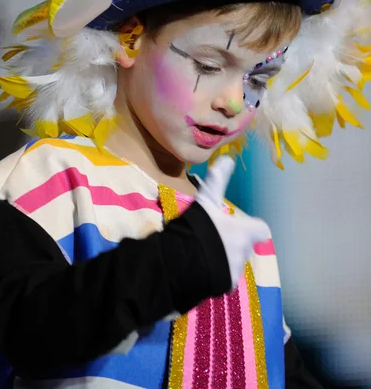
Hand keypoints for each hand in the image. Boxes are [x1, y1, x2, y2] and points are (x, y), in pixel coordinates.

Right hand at [195, 156, 269, 287]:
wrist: (185, 262)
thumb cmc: (200, 227)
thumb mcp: (206, 200)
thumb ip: (217, 180)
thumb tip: (227, 157)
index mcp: (245, 232)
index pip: (261, 229)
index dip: (252, 227)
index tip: (239, 225)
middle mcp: (244, 253)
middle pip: (245, 246)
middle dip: (233, 243)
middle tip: (213, 237)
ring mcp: (234, 272)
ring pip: (233, 263)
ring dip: (223, 258)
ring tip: (202, 252)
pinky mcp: (222, 287)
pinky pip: (221, 278)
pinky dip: (213, 274)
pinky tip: (197, 267)